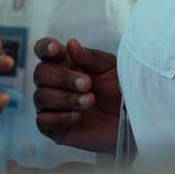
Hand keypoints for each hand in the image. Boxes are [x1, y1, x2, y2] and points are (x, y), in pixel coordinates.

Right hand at [32, 37, 121, 153]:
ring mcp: (52, 106)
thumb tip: (71, 44)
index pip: (44, 51)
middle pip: (40, 73)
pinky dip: (59, 117)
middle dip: (62, 77)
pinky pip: (43, 121)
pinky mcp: (55, 129)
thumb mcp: (111, 69)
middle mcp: (54, 83)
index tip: (56, 49)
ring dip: (65, 98)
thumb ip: (91, 57)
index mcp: (66, 63)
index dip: (45, 47)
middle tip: (87, 84)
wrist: (134, 120)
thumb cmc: (122, 90)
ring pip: (40, 97)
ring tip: (89, 101)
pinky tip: (78, 116)